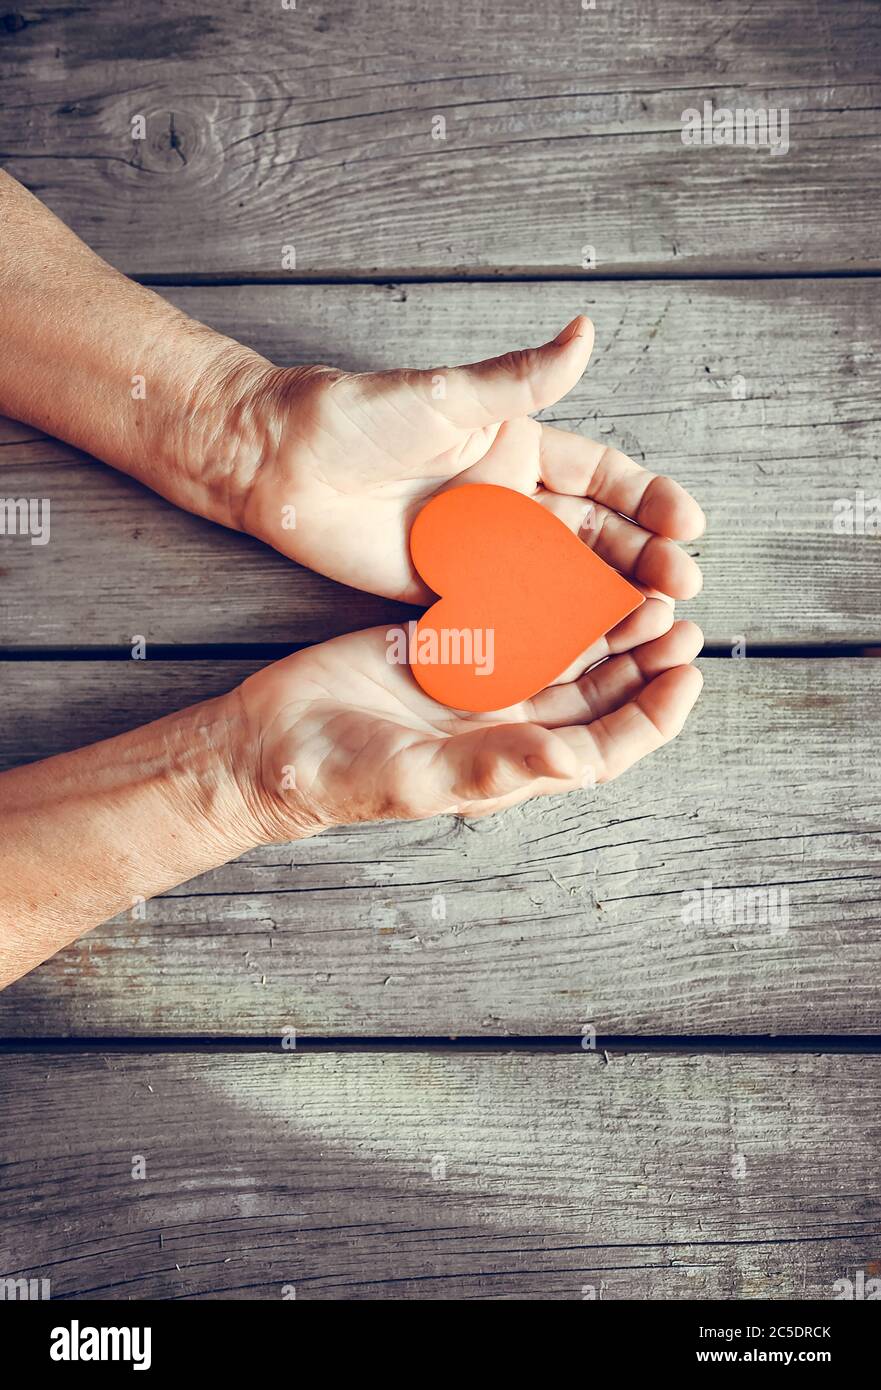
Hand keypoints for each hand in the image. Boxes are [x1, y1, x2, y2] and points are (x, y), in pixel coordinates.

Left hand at [231, 316, 705, 602]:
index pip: (603, 477)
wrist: (278, 467)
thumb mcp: (446, 396)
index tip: (687, 525)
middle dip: (641, 560)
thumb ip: (520, 380)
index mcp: (517, 447)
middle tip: (681, 588)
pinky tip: (585, 653)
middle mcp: (508, 500)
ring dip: (607, 600)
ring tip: (649, 623)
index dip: (649, 500)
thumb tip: (586, 332)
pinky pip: (509, 614)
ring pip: (561, 580)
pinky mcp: (448, 590)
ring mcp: (482, 549)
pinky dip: (548, 633)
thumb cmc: (354, 416)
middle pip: (594, 536)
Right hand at [231, 610, 704, 837]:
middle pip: (597, 695)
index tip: (687, 676)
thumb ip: (495, 767)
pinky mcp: (447, 645)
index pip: (604, 747)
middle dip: (644, 661)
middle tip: (680, 618)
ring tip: (647, 589)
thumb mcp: (420, 776)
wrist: (271, 743)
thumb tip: (573, 762)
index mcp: (513, 766)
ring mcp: (479, 684)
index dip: (653, 716)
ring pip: (564, 652)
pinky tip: (574, 566)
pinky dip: (546, 596)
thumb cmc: (342, 775)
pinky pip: (513, 617)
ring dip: (606, 625)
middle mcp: (507, 726)